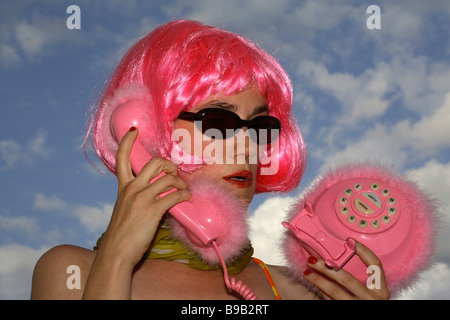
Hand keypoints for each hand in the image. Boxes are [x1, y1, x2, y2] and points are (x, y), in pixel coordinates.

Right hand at [98, 127, 190, 267]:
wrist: (116, 252)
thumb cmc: (121, 233)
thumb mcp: (124, 209)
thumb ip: (135, 197)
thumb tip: (155, 194)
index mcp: (123, 187)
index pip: (122, 158)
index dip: (128, 141)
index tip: (134, 131)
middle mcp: (132, 188)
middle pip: (154, 163)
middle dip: (169, 165)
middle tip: (174, 173)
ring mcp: (142, 198)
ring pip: (168, 178)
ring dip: (180, 183)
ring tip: (183, 190)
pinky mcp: (153, 210)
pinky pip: (175, 195)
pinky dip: (184, 195)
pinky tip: (186, 199)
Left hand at [303, 242, 389, 299]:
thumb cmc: (366, 303)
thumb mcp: (371, 293)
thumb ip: (362, 279)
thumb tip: (339, 257)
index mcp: (381, 291)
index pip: (375, 265)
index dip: (364, 251)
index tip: (350, 241)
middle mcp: (371, 299)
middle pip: (347, 279)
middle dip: (327, 267)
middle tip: (313, 258)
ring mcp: (358, 306)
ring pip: (335, 291)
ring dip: (318, 280)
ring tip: (307, 271)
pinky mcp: (346, 311)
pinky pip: (330, 300)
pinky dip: (321, 291)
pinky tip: (315, 283)